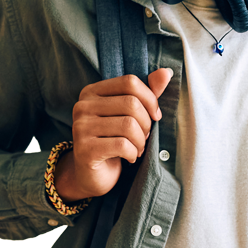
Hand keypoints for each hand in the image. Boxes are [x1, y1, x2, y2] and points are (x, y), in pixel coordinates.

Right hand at [55, 68, 172, 201]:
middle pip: (131, 103)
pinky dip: (133, 153)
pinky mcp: (84, 149)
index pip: (129, 82)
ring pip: (128, 125)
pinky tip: (129, 157)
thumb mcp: (130, 114)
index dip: (150, 98)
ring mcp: (80, 127)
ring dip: (141, 141)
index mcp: (92, 91)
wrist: (92, 175)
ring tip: (137, 148)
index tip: (155, 115)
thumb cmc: (114, 140)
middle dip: (146, 123)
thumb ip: (147, 92)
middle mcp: (82, 106)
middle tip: (144, 137)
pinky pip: (122, 145)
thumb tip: (167, 72)